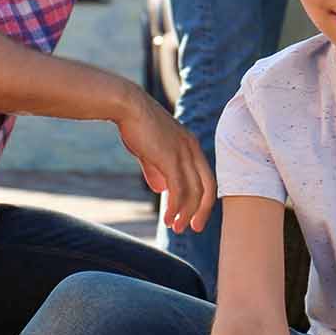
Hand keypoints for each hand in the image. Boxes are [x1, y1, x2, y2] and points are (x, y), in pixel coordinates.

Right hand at [114, 86, 215, 233]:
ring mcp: (183, 153)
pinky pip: (179, 190)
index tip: (195, 214)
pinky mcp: (170, 158)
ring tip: (176, 227)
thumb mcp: (150, 150)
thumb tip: (159, 189)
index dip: (203, 198)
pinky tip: (169, 219)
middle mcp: (193, 149)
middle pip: (208, 187)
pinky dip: (176, 208)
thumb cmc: (136, 125)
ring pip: (194, 192)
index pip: (206, 177)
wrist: (127, 106)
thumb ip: (157, 169)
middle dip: (202, 210)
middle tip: (194, 228)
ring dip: (186, 213)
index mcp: (191, 145)